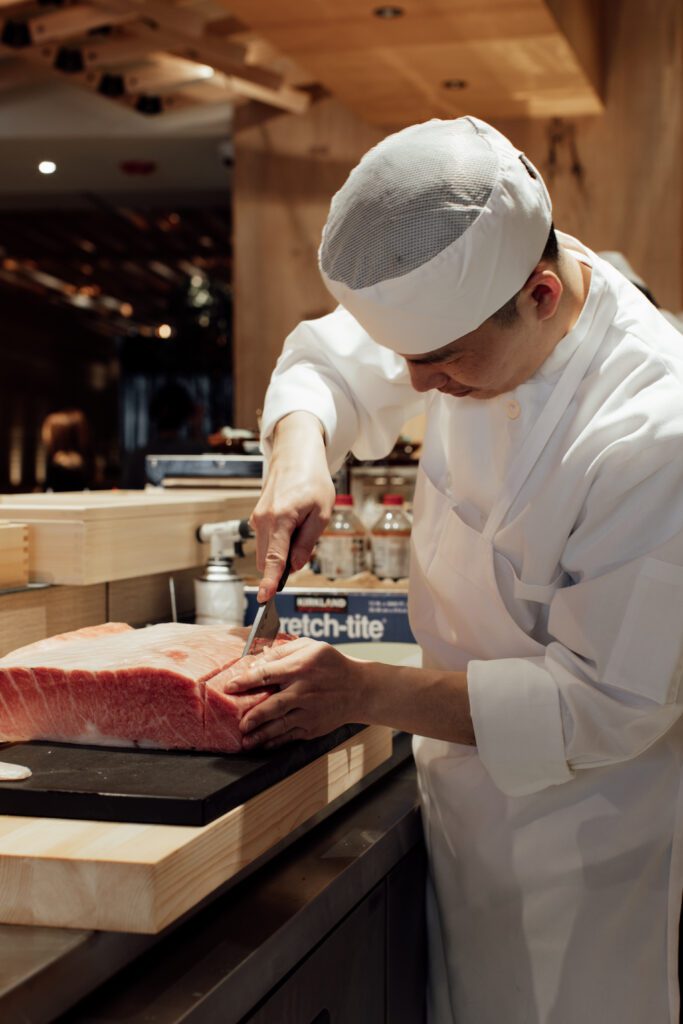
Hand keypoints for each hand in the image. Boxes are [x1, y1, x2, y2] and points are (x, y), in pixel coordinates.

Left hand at [225, 638, 366, 748]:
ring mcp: (309, 712)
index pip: (268, 674)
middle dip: (255, 716)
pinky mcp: (313, 727)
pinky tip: (263, 744)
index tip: (229, 686)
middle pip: (274, 705)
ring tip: (245, 740)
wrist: (359, 689)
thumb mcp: (311, 647)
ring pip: (281, 725)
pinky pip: (291, 736)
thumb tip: (257, 659)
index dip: (246, 680)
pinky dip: (276, 741)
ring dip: (262, 734)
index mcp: (301, 668)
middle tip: (239, 723)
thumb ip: (282, 651)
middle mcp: (304, 691)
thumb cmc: (332, 664)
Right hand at [252, 412, 335, 601]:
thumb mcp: (321, 513)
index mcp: (280, 518)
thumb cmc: (312, 480)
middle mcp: (262, 520)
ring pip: (267, 551)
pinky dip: (279, 541)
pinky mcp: (257, 518)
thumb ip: (306, 543)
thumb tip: (294, 567)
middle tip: (306, 541)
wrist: (295, 455)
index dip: (269, 581)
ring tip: (302, 524)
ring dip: (283, 551)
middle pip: (268, 559)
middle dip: (284, 564)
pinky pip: (267, 541)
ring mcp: (257, 519)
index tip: (263, 599)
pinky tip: (293, 522)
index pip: (274, 558)